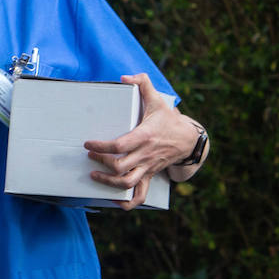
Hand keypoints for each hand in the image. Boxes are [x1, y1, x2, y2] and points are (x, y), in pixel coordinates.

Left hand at [84, 73, 194, 209]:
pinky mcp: (150, 175)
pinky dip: (126, 202)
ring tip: (94, 175)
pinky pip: (139, 194)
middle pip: (120, 167)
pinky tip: (113, 200)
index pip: (120, 145)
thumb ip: (143, 84)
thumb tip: (125, 77)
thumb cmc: (169, 120)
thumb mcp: (158, 100)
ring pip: (127, 183)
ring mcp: (148, 167)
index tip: (88, 144)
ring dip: (108, 183)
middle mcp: (146, 154)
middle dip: (102, 162)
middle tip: (90, 156)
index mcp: (145, 136)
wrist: (189, 140)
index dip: (101, 147)